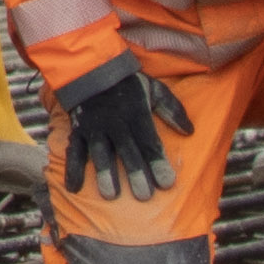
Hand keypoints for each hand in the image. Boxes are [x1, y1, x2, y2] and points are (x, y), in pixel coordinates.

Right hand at [58, 61, 188, 198]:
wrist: (90, 67)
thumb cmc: (127, 82)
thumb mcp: (154, 88)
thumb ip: (172, 109)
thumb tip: (190, 131)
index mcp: (136, 115)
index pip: (150, 142)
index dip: (158, 163)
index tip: (167, 183)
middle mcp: (116, 124)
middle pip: (127, 151)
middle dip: (135, 174)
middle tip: (143, 196)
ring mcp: (95, 128)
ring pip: (100, 153)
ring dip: (105, 174)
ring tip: (110, 195)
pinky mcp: (77, 130)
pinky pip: (74, 151)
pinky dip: (73, 169)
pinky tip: (74, 188)